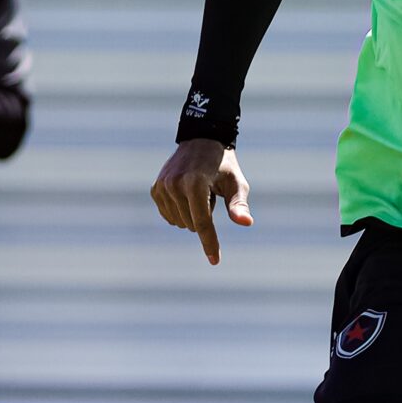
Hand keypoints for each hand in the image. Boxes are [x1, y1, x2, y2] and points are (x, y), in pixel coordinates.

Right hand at [151, 138, 251, 265]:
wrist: (201, 141)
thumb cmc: (224, 166)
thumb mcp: (236, 184)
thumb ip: (239, 205)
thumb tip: (246, 223)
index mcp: (195, 184)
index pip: (203, 223)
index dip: (210, 243)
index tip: (215, 261)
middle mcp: (174, 185)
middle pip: (192, 225)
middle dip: (205, 217)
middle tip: (210, 194)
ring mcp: (162, 187)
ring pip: (179, 222)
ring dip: (193, 214)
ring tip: (199, 191)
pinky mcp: (155, 189)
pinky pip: (169, 216)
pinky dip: (181, 212)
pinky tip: (186, 194)